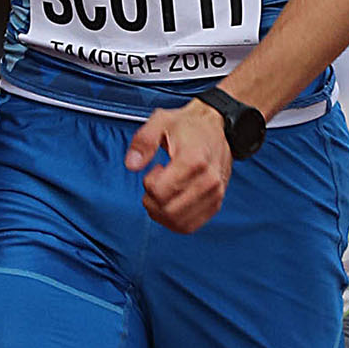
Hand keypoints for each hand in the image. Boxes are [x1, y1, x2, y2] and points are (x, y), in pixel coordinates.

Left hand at [125, 97, 231, 234]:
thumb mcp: (160, 121)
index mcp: (194, 160)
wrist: (215, 127)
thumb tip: (132, 164)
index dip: (149, 184)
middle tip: (155, 184)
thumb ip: (143, 141)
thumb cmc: (189, 126)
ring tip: (164, 193)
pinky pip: (190, 226)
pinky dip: (174, 221)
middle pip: (168, 210)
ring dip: (162, 213)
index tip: (155, 170)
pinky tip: (172, 204)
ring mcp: (214, 194)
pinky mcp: (216, 204)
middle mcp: (208, 180)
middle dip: (152, 201)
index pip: (160, 192)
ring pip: (178, 223)